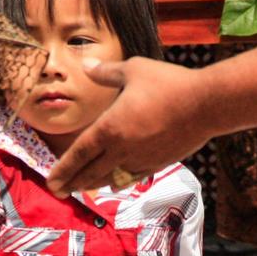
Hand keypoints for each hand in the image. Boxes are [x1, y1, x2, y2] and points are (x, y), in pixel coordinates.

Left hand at [45, 56, 212, 196]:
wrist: (205, 105)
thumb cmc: (169, 84)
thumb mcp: (133, 70)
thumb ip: (106, 72)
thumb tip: (86, 64)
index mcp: (109, 128)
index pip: (78, 154)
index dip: (62, 170)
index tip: (51, 182)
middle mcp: (121, 150)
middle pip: (90, 172)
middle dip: (72, 183)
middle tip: (59, 191)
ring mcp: (139, 160)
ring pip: (110, 179)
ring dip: (92, 184)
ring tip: (81, 188)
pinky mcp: (157, 164)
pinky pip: (131, 177)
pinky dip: (117, 181)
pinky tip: (113, 182)